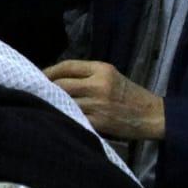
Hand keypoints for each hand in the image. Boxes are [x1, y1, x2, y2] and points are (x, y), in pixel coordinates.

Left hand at [44, 60, 165, 141]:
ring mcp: (98, 104)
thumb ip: (86, 75)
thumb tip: (55, 78)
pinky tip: (57, 117)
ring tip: (42, 104)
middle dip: (46, 88)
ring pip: (65, 101)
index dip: (49, 71)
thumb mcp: (111, 76)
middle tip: (35, 92)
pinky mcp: (99, 121)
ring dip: (52, 103)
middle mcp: (99, 84)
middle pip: (61, 84)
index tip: (37, 76)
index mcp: (102, 69)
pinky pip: (73, 117)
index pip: (67, 66)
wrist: (152, 115)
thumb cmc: (129, 95)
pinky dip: (63, 117)